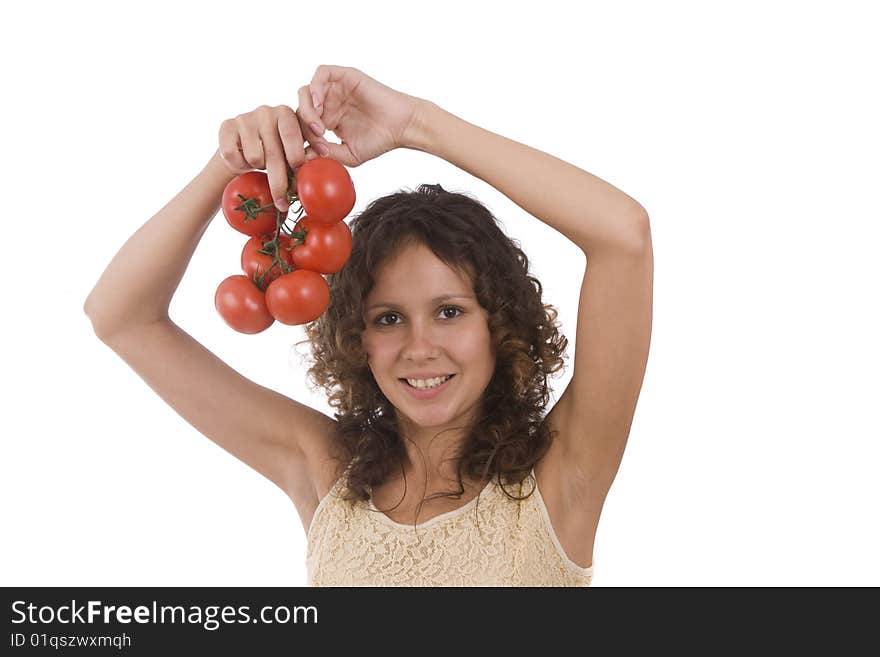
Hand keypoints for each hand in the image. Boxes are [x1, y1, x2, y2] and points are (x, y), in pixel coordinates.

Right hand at [218, 105, 306, 210]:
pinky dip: (238, 165)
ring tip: (259, 165)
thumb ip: (305, 156)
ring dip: (258, 168)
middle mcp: (267, 111)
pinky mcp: (227, 126)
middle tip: (283, 202)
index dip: (301, 151)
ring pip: (255, 157)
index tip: (311, 161)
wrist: (240, 151)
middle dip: (281, 182)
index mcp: (287, 114)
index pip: (295, 135)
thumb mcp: (291, 152)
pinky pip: (232, 155)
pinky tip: (242, 162)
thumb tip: (321, 162)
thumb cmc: (274, 153)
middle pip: (275, 153)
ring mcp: (246, 117)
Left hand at [296, 65, 422, 167]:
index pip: (303, 124)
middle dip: (303, 123)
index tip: (312, 150)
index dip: (302, 137)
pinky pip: (322, 73)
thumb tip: (303, 156)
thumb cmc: (380, 140)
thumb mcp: (348, 154)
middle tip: (316, 136)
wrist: (401, 127)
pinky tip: (318, 104)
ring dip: (307, 107)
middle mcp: (330, 103)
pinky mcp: (345, 76)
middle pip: (301, 107)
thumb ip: (326, 154)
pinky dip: (315, 87)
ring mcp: (336, 89)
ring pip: (307, 91)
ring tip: (317, 123)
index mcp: (328, 120)